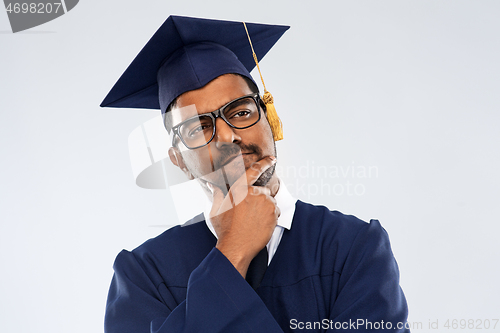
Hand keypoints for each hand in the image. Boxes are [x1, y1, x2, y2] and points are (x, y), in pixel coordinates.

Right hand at [208, 156, 279, 277]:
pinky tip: (259, 224)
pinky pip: (275, 211)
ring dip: (264, 208)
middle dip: (259, 199)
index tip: (272, 159)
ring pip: (269, 201)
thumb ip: (217, 195)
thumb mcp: (216, 210)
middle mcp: (254, 193)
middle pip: (263, 191)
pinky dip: (270, 216)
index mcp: (239, 189)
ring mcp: (265, 203)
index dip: (264, 163)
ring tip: (253, 220)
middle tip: (249, 213)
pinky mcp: (273, 213)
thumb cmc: (225, 229)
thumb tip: (212, 185)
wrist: (236, 247)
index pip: (254, 171)